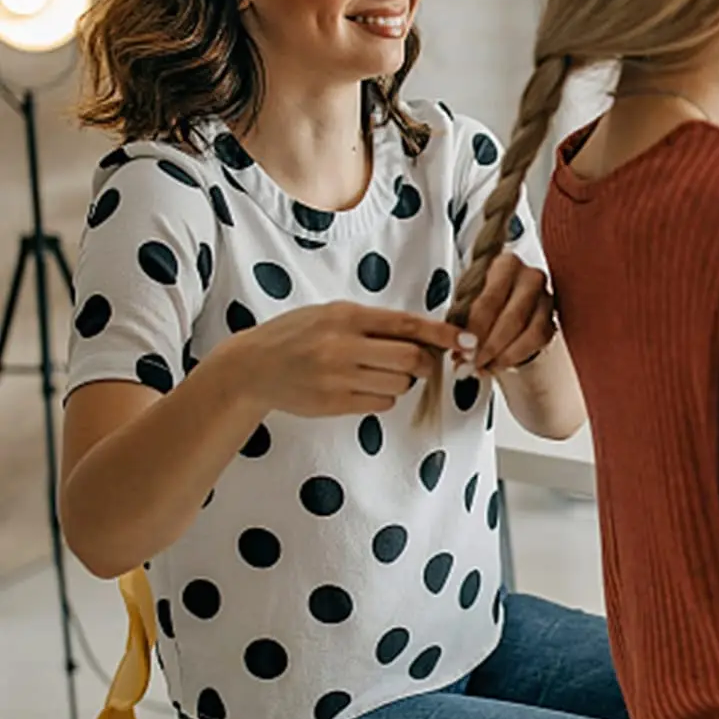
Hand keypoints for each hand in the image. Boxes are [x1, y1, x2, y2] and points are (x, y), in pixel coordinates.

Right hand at [231, 302, 470, 418]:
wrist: (252, 367)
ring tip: (377, 373)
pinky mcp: (334, 403)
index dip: (443, 334)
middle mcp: (343, 345)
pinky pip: (381, 404)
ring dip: (402, 382)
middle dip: (426, 364)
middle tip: (421, 364)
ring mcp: (338, 377)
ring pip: (399, 385)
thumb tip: (426, 336)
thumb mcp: (331, 315)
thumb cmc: (297, 336)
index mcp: (346, 317)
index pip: (408, 325)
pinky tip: (362, 387)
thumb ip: (373, 323)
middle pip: (412, 359)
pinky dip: (383, 398)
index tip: (466, 340)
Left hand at [461, 253, 557, 373]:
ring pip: (530, 332)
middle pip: (512, 317)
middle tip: (474, 360)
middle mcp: (529, 278)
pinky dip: (517, 356)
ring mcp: (545, 298)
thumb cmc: (479, 295)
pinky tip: (500, 362)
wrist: (499, 298)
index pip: (490, 299)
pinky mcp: (551, 319)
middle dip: (490, 345)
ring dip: (505, 354)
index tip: (465, 346)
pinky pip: (538, 341)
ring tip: (485, 365)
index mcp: (505, 264)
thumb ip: (460, 315)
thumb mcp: (464, 296)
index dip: (476, 328)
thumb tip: (455, 340)